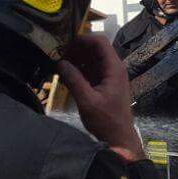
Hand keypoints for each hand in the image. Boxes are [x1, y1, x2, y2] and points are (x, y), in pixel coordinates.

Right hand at [58, 33, 146, 161]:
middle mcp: (114, 68)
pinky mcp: (104, 84)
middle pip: (95, 48)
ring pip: (92, 59)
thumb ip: (74, 80)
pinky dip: (79, 70)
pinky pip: (91, 70)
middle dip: (77, 49)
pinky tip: (66, 75)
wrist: (119, 138)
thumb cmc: (106, 121)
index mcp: (114, 69)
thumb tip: (60, 63)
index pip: (100, 42)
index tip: (64, 45)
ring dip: (77, 59)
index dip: (83, 39)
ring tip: (59, 65)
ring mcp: (110, 76)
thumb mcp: (87, 101)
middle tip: (58, 56)